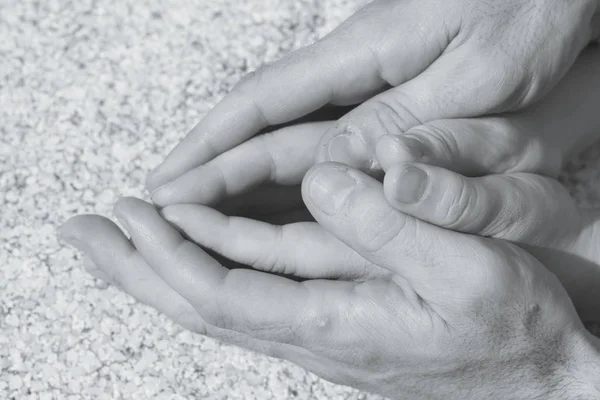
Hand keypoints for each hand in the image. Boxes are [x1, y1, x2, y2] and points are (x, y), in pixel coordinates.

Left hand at [61, 163, 599, 398]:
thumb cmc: (512, 332)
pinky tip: (191, 258)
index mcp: (337, 325)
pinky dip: (205, 272)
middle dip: (135, 269)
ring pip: (215, 305)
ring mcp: (316, 334)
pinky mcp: (328, 326)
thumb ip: (391, 224)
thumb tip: (320, 182)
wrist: (539, 382)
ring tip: (118, 240)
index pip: (223, 292)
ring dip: (160, 271)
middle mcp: (311, 337)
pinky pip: (246, 301)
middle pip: (197, 307)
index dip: (171, 253)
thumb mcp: (467, 268)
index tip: (131, 213)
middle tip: (84, 233)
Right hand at [150, 46, 599, 211]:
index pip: (263, 105)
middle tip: (164, 204)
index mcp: (363, 54)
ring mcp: (370, 75)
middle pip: (263, 118)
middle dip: (209, 161)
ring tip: (201, 202)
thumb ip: (404, 122)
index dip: (211, 147)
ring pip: (289, 126)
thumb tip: (334, 169)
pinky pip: (327, 127)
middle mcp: (353, 64)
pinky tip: (274, 182)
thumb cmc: (534, 9)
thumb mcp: (477, 74)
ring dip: (240, 163)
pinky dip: (290, 157)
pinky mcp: (392, 84)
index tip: (169, 183)